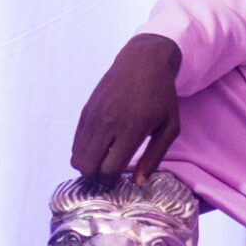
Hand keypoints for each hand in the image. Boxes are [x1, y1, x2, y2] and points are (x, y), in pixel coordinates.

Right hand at [70, 33, 181, 182]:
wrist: (142, 62)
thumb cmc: (161, 97)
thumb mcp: (170, 127)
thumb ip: (154, 157)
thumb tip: (137, 183)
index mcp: (131, 129)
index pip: (109, 169)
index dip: (112, 182)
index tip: (120, 181)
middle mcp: (108, 124)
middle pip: (88, 167)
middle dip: (98, 178)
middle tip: (111, 175)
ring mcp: (93, 117)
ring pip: (77, 157)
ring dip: (89, 166)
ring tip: (104, 163)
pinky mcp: (85, 111)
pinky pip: (75, 143)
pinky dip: (83, 152)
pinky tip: (99, 150)